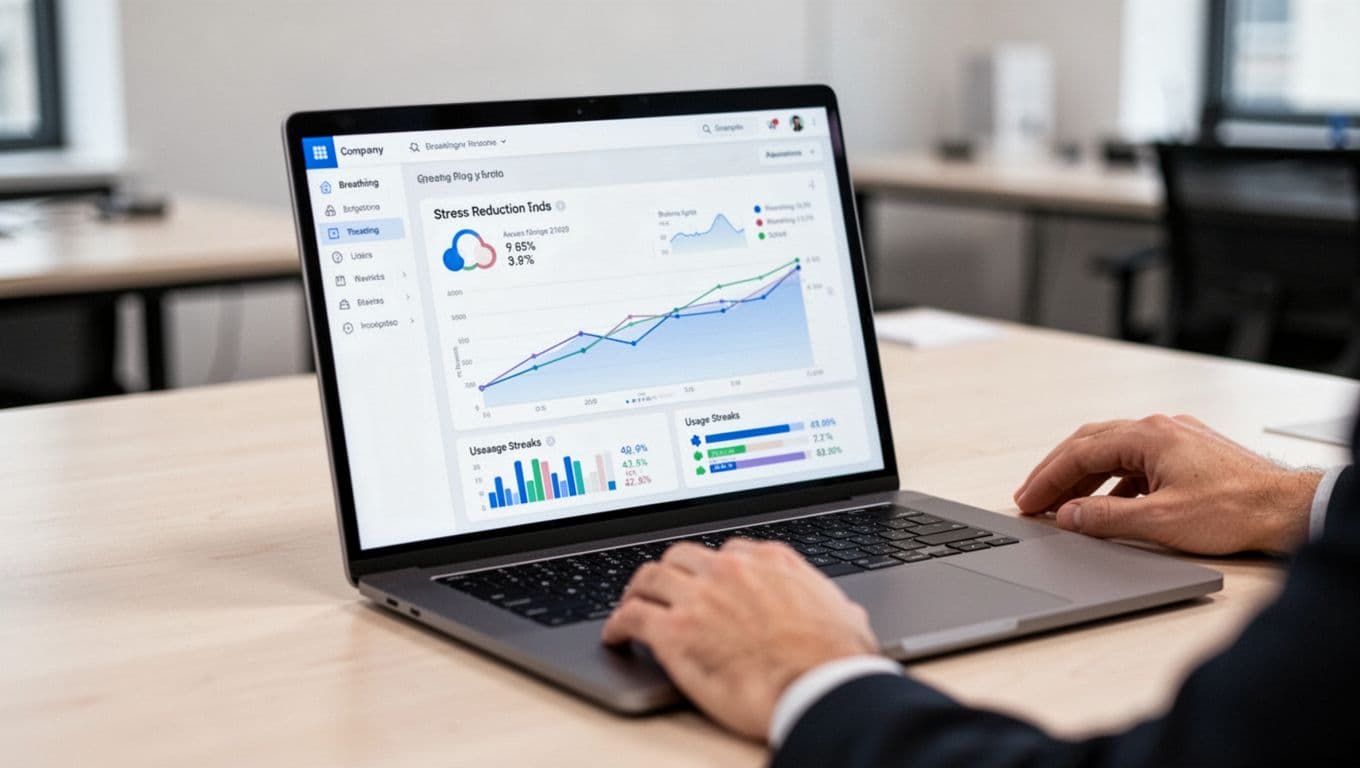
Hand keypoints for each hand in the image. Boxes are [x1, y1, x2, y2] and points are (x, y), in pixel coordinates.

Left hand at [601, 539, 876, 740]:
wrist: (821, 685)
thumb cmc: (836, 658)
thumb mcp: (844, 614)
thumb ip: (832, 603)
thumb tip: (844, 612)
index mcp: (769, 560)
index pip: (728, 551)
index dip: (711, 568)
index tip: (706, 579)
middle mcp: (730, 569)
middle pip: (682, 556)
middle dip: (671, 572)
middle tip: (663, 589)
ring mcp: (699, 596)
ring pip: (649, 578)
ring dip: (637, 592)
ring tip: (630, 604)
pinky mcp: (674, 631)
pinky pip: (631, 617)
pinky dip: (617, 624)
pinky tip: (615, 635)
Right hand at [1013, 414, 1321, 554]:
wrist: (1287, 509)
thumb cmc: (1235, 510)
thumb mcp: (1160, 520)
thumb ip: (1105, 517)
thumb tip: (1067, 515)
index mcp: (1147, 436)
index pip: (1079, 453)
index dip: (1046, 478)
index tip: (1027, 499)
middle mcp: (1158, 428)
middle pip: (1090, 444)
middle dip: (1057, 472)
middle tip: (1032, 497)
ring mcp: (1175, 438)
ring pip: (1113, 452)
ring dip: (1083, 477)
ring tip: (1062, 504)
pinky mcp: (1188, 454)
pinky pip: (1136, 461)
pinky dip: (1111, 481)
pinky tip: (1107, 504)